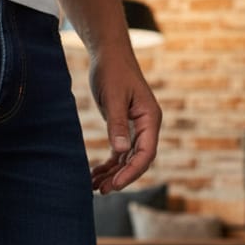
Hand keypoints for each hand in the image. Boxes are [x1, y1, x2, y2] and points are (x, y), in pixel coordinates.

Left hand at [88, 50, 161, 194]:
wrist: (109, 53)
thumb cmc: (113, 70)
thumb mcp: (113, 97)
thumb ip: (117, 124)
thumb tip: (120, 150)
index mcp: (150, 119)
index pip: (146, 153)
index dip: (132, 172)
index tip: (115, 185)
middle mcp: (146, 126)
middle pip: (138, 160)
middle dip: (121, 177)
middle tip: (101, 191)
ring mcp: (136, 128)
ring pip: (127, 159)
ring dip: (113, 174)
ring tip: (94, 187)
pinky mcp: (124, 127)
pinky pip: (119, 152)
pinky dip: (108, 164)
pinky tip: (95, 174)